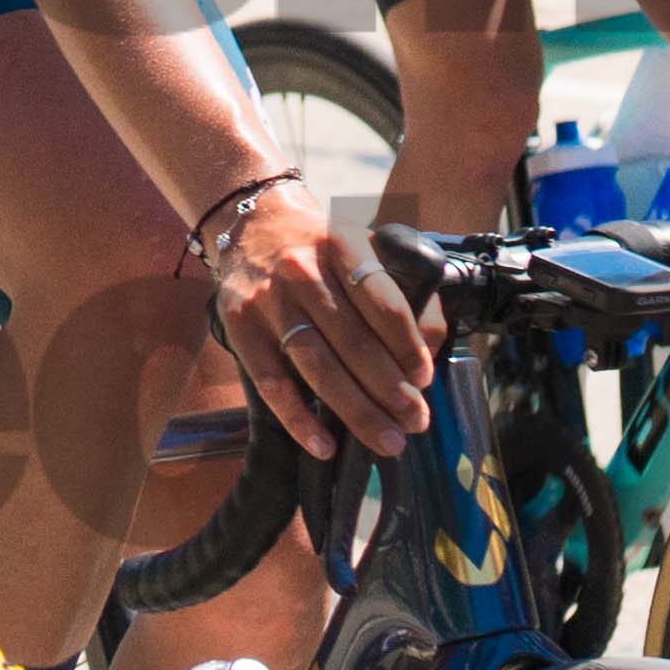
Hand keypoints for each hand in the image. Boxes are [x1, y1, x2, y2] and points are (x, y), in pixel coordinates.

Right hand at [184, 165, 432, 453]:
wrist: (251, 224)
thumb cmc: (319, 246)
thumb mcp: (362, 246)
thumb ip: (399, 287)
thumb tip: (429, 345)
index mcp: (340, 245)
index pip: (382, 301)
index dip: (407, 344)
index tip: (425, 378)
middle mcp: (301, 271)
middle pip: (352, 341)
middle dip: (390, 388)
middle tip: (416, 422)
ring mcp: (267, 302)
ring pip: (316, 366)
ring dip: (356, 410)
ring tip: (387, 440)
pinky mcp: (240, 328)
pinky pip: (271, 383)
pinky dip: (298, 419)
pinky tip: (324, 445)